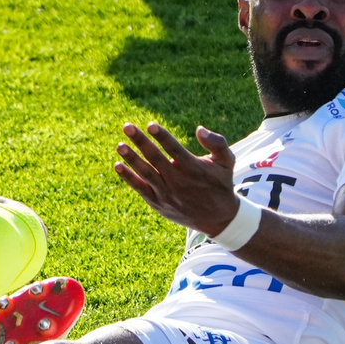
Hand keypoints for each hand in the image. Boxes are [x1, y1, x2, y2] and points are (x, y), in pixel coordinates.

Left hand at [114, 121, 240, 235]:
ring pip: (146, 173)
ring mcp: (167, 193)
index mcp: (194, 168)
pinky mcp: (158, 202)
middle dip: (141, 142)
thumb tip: (200, 129)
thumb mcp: (227, 162)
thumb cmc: (220, 183)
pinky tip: (118, 165)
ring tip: (120, 145)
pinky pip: (140, 188)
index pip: (175, 150)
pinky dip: (129, 178)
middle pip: (156, 159)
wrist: (217, 218)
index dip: (163, 137)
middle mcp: (178, 181)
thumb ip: (217, 143)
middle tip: (127, 127)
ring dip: (132, 159)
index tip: (151, 125)